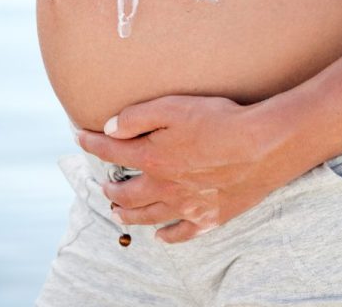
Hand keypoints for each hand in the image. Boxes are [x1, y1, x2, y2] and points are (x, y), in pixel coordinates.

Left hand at [75, 94, 291, 243]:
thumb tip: (109, 128)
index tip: (78, 136)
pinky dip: (166, 235)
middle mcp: (164, 186)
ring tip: (119, 211)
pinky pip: (180, 233)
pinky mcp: (209, 217)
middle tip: (105, 185)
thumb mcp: (175, 107)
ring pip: (147, 216)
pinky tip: (160, 235)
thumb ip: (138, 117)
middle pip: (126, 193)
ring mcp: (186, 206)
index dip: (91, 143)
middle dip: (110, 188)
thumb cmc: (221, 120)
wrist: (263, 146)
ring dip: (128, 214)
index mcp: (153, 157)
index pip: (111, 151)